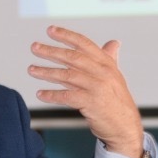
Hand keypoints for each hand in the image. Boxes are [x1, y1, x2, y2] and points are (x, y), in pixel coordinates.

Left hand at [28, 25, 144, 157]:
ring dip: (46, 72)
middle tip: (34, 47)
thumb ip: (110, 59)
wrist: (125, 127)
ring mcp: (97, 87)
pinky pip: (66, 96)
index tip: (50, 30)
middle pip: (72, 57)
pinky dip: (52, 95)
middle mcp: (103, 73)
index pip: (84, 44)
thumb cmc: (117, 101)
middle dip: (51, 51)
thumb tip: (113, 43)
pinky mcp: (91, 103)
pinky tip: (40, 94)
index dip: (66, 35)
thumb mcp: (116, 77)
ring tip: (31, 69)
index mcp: (107, 64)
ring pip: (67, 75)